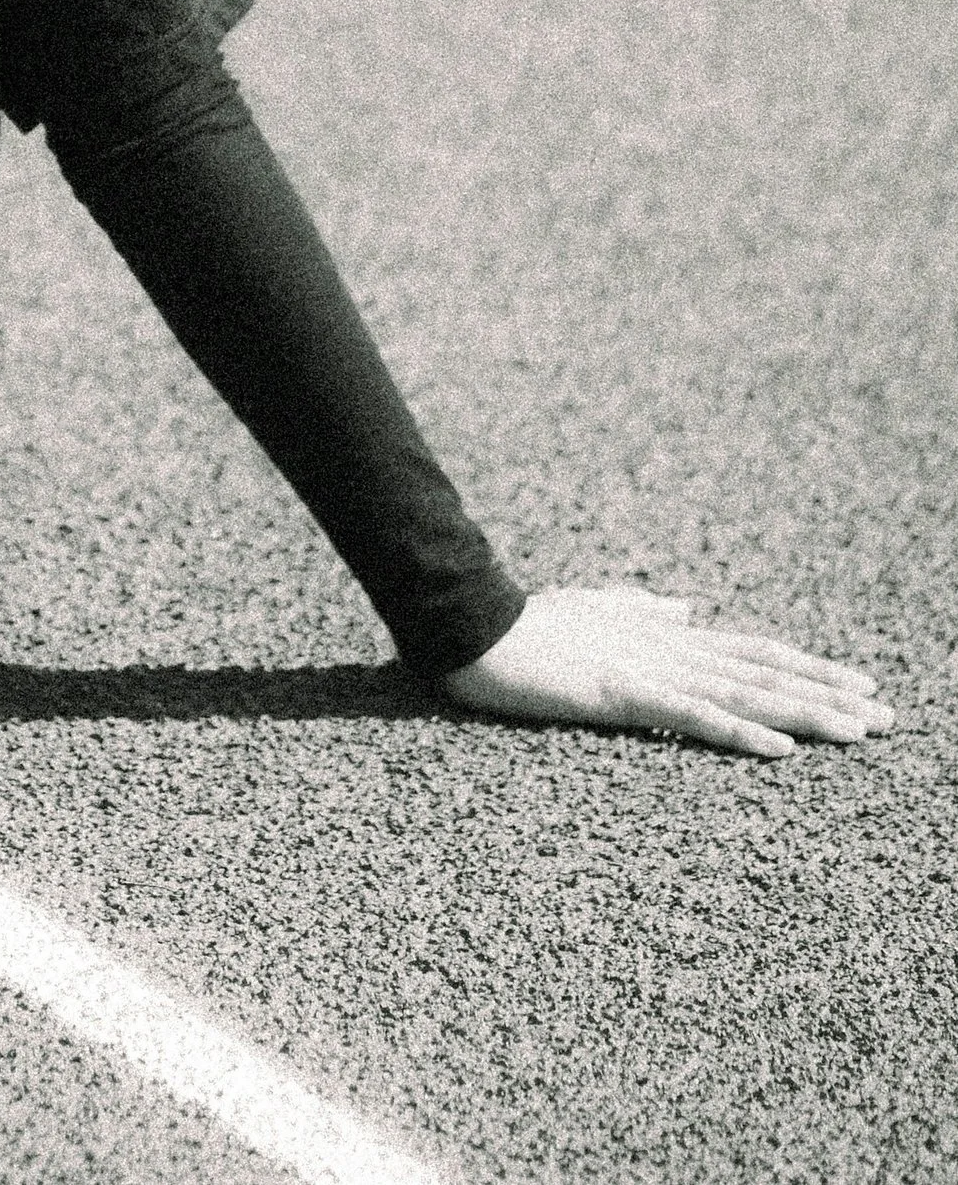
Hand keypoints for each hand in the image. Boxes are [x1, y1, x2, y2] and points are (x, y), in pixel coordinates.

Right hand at [441, 585, 894, 757]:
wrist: (472, 625)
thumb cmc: (524, 624)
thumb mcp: (590, 611)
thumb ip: (641, 610)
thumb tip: (688, 608)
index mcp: (662, 635)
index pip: (751, 653)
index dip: (807, 668)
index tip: (858, 685)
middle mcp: (668, 648)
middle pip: (763, 673)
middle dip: (828, 695)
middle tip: (887, 717)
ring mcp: (648, 669)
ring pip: (743, 694)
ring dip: (805, 714)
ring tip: (858, 731)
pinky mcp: (622, 693)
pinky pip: (691, 717)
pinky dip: (739, 732)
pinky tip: (779, 750)